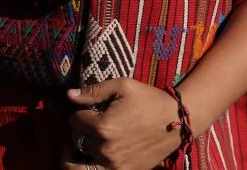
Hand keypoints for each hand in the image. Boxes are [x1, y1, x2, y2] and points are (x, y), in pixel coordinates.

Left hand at [63, 79, 181, 169]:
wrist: (177, 122)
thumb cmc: (150, 100)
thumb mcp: (123, 86)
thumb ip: (94, 91)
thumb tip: (69, 95)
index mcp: (103, 126)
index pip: (75, 120)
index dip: (79, 111)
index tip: (89, 109)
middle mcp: (106, 149)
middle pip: (77, 140)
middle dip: (80, 130)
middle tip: (88, 123)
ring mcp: (114, 165)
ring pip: (80, 163)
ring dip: (77, 153)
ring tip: (73, 149)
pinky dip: (90, 167)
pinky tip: (90, 159)